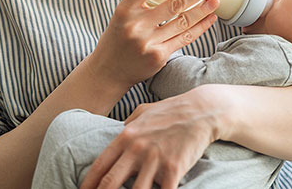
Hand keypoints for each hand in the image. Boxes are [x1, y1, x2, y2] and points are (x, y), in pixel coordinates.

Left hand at [79, 86, 227, 188]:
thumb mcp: (144, 111)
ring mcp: (155, 159)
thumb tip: (116, 134)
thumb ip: (128, 124)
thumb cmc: (172, 109)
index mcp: (126, 136)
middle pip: (110, 183)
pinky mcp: (173, 169)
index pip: (100, 166)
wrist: (202, 110)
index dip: (88, 184)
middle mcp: (137, 148)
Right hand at [86, 0, 221, 92]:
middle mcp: (137, 24)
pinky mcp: (158, 57)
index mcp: (126, 7)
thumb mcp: (123, 13)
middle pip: (176, 1)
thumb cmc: (118, 36)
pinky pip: (184, 38)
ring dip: (204, 9)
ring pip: (184, 21)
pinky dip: (200, 27)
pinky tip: (210, 18)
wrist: (107, 71)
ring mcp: (148, 42)